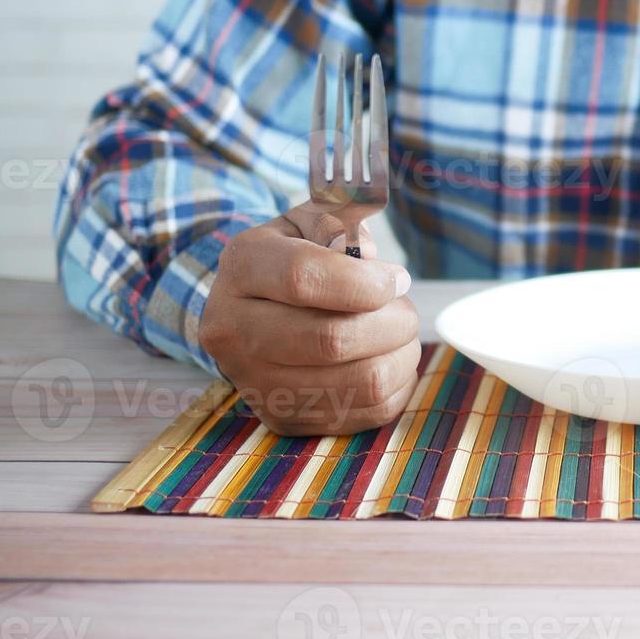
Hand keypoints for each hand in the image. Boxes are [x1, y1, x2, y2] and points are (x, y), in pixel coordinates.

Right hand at [200, 202, 419, 435]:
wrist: (251, 310)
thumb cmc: (292, 258)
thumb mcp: (309, 220)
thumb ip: (341, 222)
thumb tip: (368, 258)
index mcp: (241, 268)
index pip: (303, 278)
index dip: (365, 281)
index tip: (396, 280)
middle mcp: (234, 330)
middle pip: (332, 339)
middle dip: (392, 322)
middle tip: (405, 310)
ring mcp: (255, 382)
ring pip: (360, 381)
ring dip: (402, 355)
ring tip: (401, 334)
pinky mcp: (283, 418)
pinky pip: (367, 412)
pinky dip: (397, 386)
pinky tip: (389, 360)